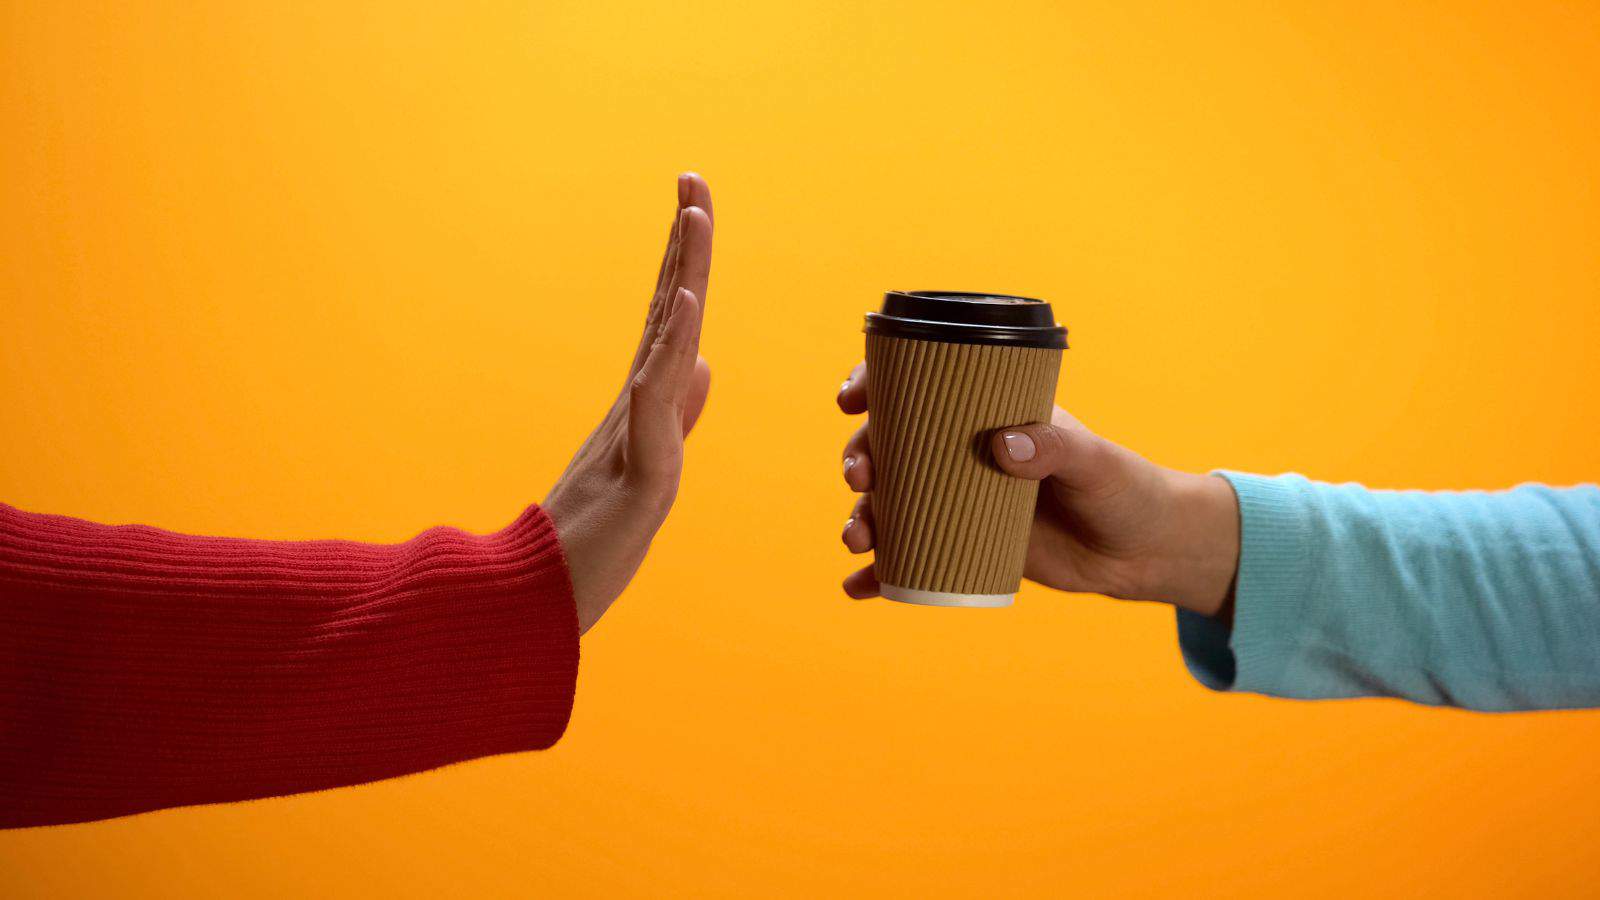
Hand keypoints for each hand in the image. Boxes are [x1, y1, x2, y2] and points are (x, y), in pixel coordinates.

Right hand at [544, 173, 713, 633]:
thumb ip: (674, 413)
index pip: (670, 317)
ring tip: (694, 214)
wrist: (540, 600)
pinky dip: (669, 347)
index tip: (694, 204)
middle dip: (684, 242)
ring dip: (681, 273)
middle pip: (666, 308)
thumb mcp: (651, 466)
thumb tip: (704, 364)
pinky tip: (683, 305)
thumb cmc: (591, 539)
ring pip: (664, 338)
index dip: (684, 260)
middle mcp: (636, 404)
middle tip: (693, 177)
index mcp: (643, 403)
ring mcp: (634, 432)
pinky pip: (654, 398)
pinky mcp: (637, 468)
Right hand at [836, 363, 1240, 616]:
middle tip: (860, 480)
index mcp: (987, 414)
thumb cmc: (1124, 490)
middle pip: (889, 448)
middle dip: (859, 459)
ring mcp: (959, 503)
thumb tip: (1001, 446)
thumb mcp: (1094, 461)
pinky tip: (858, 588)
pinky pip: (911, 561)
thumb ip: (1054, 448)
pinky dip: (880, 576)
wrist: (1144, 552)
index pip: (919, 388)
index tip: (851, 399)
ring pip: (891, 505)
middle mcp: (962, 455)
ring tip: (858, 541)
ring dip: (861, 519)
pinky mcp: (965, 550)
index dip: (874, 386)